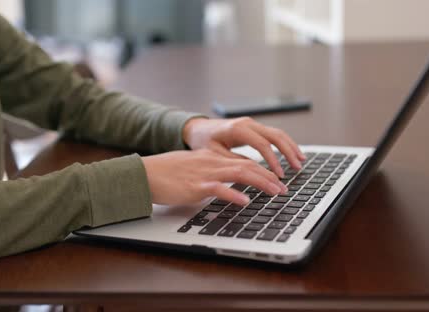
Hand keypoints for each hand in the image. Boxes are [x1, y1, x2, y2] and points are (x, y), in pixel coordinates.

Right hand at [142, 149, 287, 205]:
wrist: (145, 173)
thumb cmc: (166, 174)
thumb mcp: (192, 170)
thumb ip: (210, 175)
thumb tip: (225, 186)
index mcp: (211, 158)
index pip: (243, 162)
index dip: (262, 170)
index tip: (276, 179)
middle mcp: (211, 162)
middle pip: (247, 166)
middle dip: (269, 176)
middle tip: (284, 188)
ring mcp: (204, 173)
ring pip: (240, 174)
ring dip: (261, 183)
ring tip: (276, 192)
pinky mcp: (196, 186)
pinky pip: (219, 189)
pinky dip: (234, 195)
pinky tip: (246, 202)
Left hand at [182, 117, 305, 176]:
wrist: (198, 129)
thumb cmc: (203, 141)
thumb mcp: (214, 154)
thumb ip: (233, 161)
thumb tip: (252, 171)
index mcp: (238, 129)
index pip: (262, 144)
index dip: (273, 160)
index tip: (279, 175)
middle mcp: (248, 123)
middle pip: (275, 135)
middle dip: (288, 152)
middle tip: (297, 168)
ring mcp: (252, 124)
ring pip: (278, 133)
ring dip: (290, 147)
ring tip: (300, 161)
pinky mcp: (254, 128)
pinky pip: (274, 134)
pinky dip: (285, 144)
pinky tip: (292, 154)